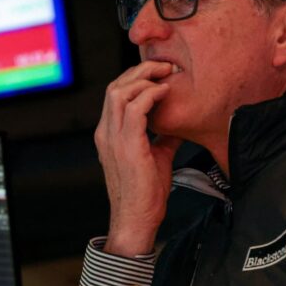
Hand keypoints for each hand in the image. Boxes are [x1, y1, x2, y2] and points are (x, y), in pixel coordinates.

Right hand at [94, 61, 182, 256]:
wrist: (136, 219)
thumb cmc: (145, 193)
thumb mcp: (156, 157)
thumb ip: (163, 138)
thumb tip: (179, 125)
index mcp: (108, 134)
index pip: (115, 94)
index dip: (135, 78)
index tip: (158, 73)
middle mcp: (105, 132)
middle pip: (114, 87)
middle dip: (139, 71)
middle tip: (164, 66)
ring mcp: (113, 138)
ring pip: (119, 92)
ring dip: (144, 78)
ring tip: (165, 74)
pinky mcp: (126, 146)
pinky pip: (134, 109)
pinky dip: (150, 95)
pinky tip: (165, 93)